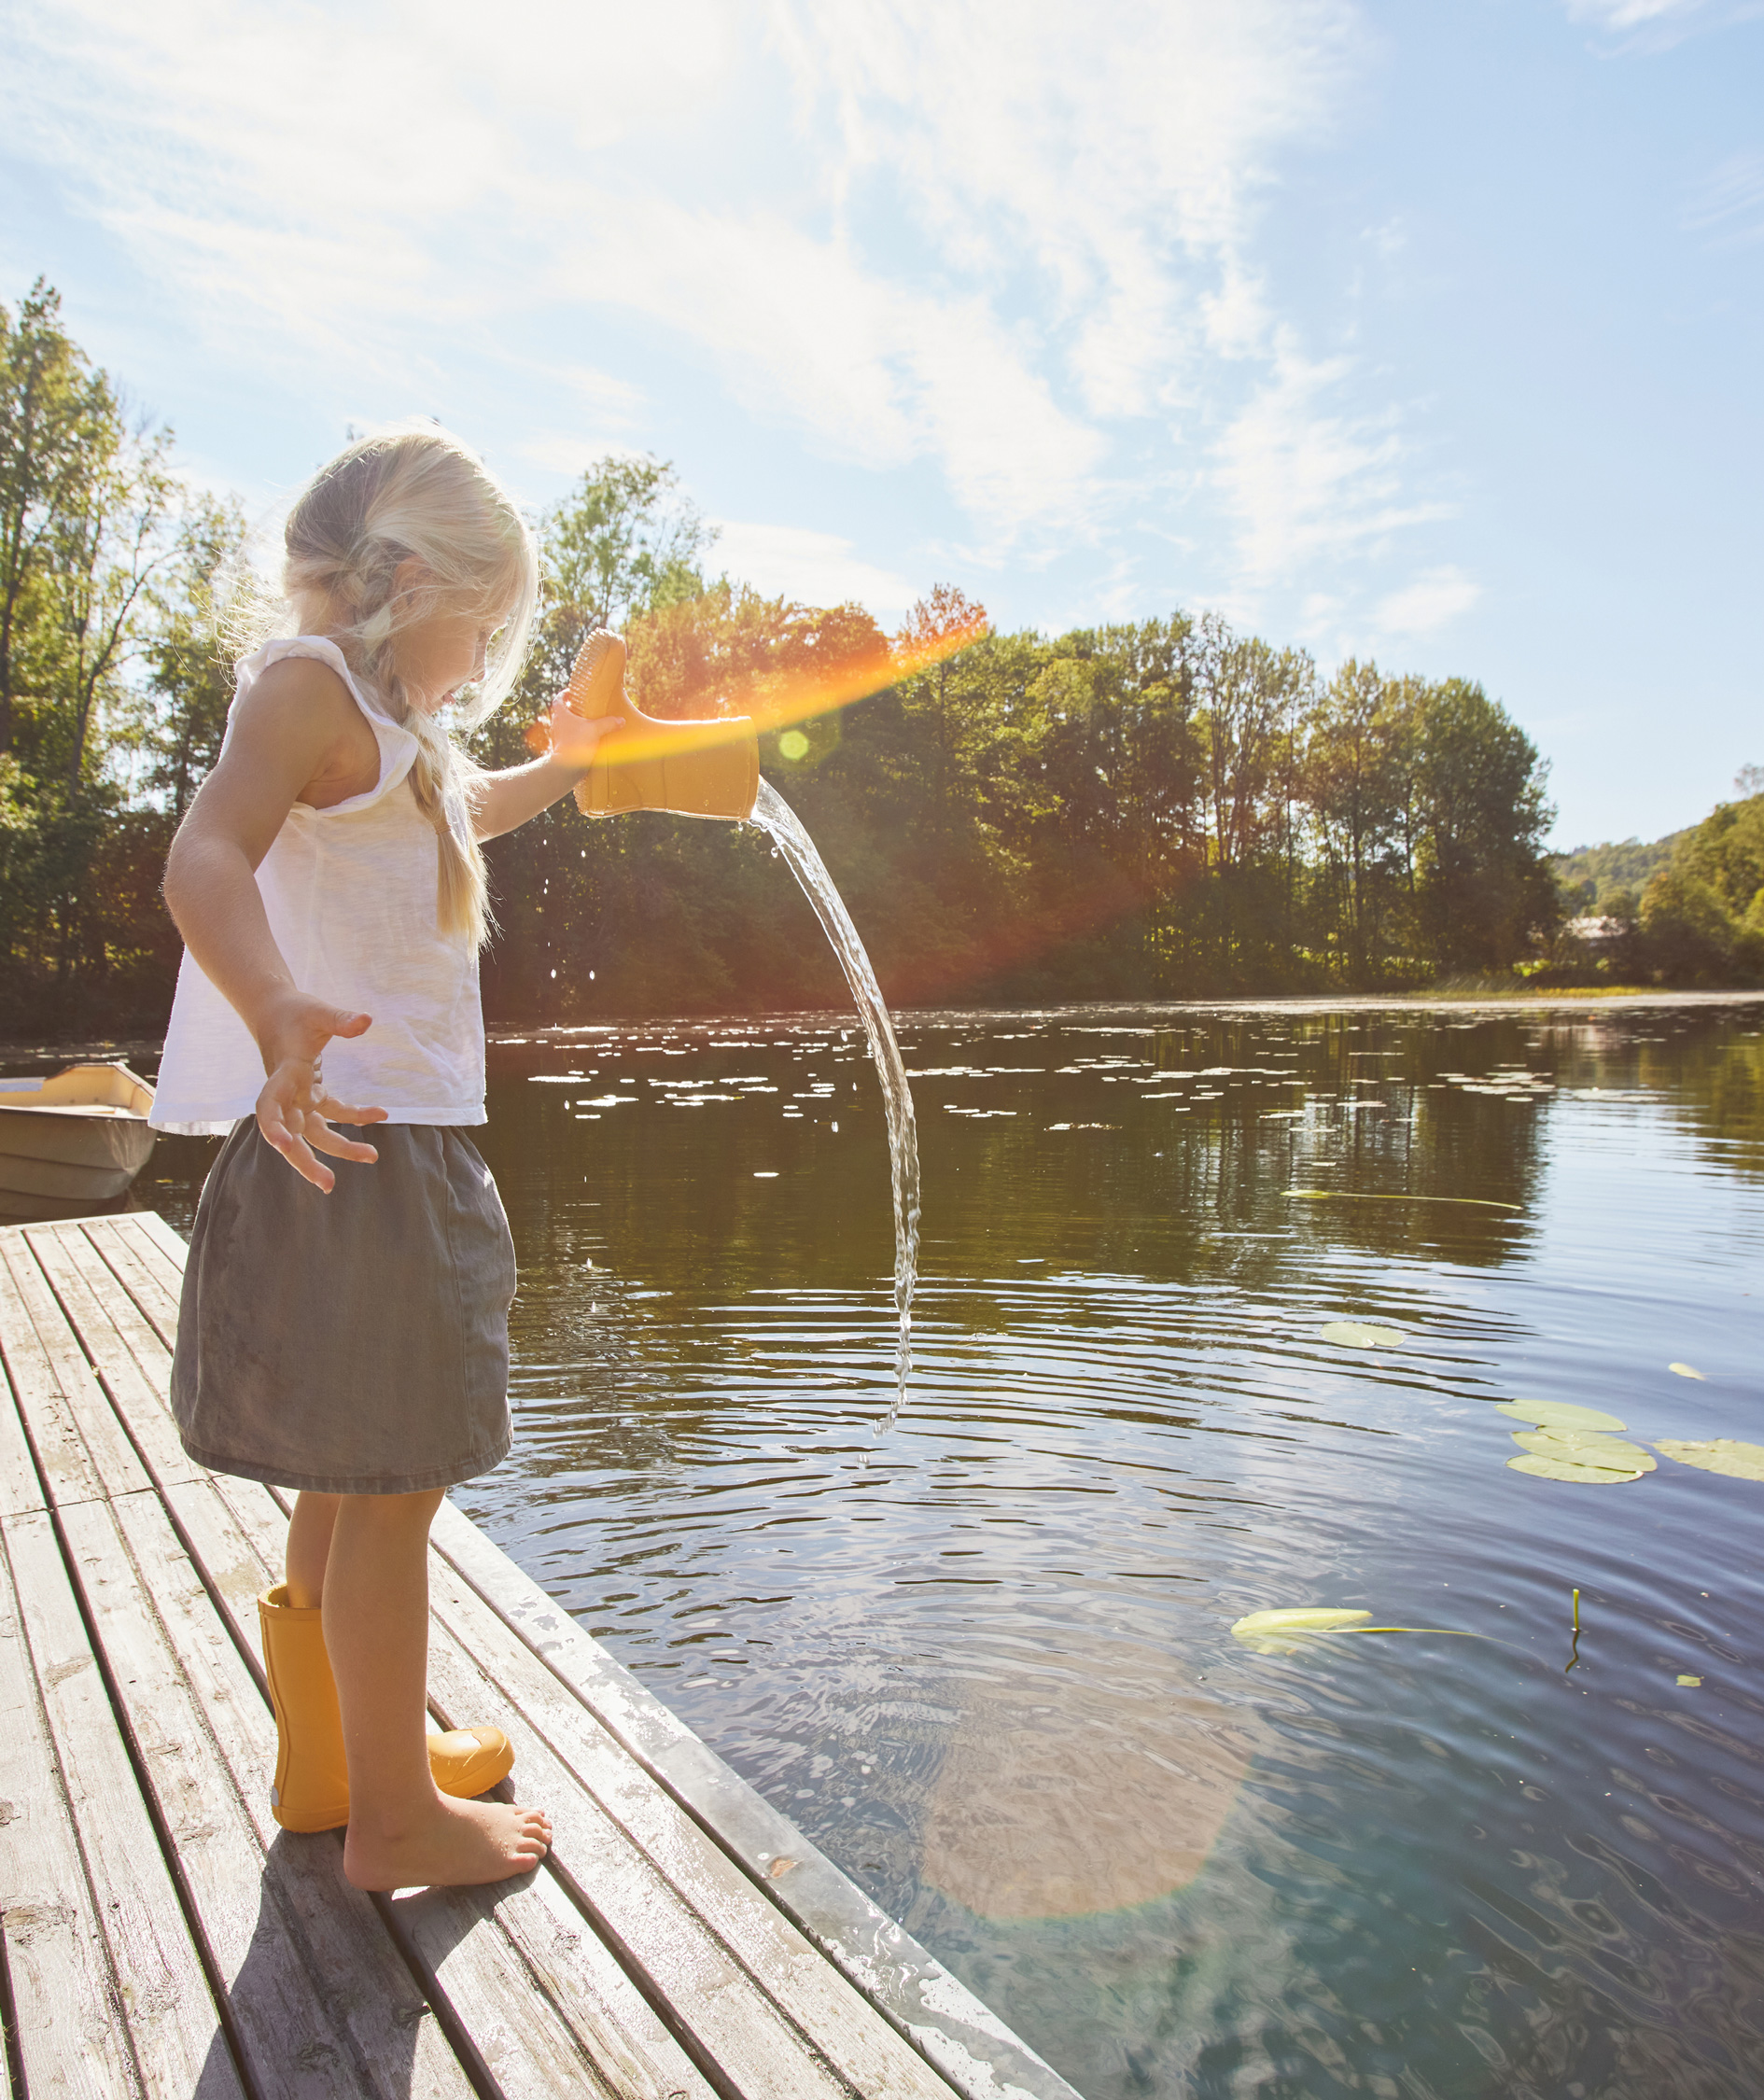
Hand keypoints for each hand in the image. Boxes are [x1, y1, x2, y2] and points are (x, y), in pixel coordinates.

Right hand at [253, 994, 387, 1192]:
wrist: (275, 1010)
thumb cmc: (295, 1011)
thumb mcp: (318, 1011)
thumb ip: (341, 1019)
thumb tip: (366, 1020)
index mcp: (283, 1074)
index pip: (269, 1106)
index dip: (273, 1126)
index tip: (283, 1144)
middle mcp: (287, 1093)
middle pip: (292, 1134)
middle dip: (306, 1161)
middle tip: (328, 1184)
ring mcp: (298, 1097)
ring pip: (314, 1132)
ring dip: (339, 1148)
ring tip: (372, 1157)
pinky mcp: (310, 1094)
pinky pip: (333, 1113)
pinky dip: (355, 1117)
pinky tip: (381, 1114)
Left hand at [536, 696, 623, 772]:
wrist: (567, 766)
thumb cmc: (577, 743)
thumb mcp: (596, 730)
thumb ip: (608, 723)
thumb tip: (621, 720)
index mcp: (561, 715)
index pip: (558, 699)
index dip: (564, 694)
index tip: (571, 693)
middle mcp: (556, 724)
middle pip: (561, 712)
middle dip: (571, 709)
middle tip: (582, 708)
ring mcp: (556, 737)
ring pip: (563, 726)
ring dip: (572, 723)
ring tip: (585, 724)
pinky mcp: (560, 748)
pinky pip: (566, 738)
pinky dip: (574, 736)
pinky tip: (584, 739)